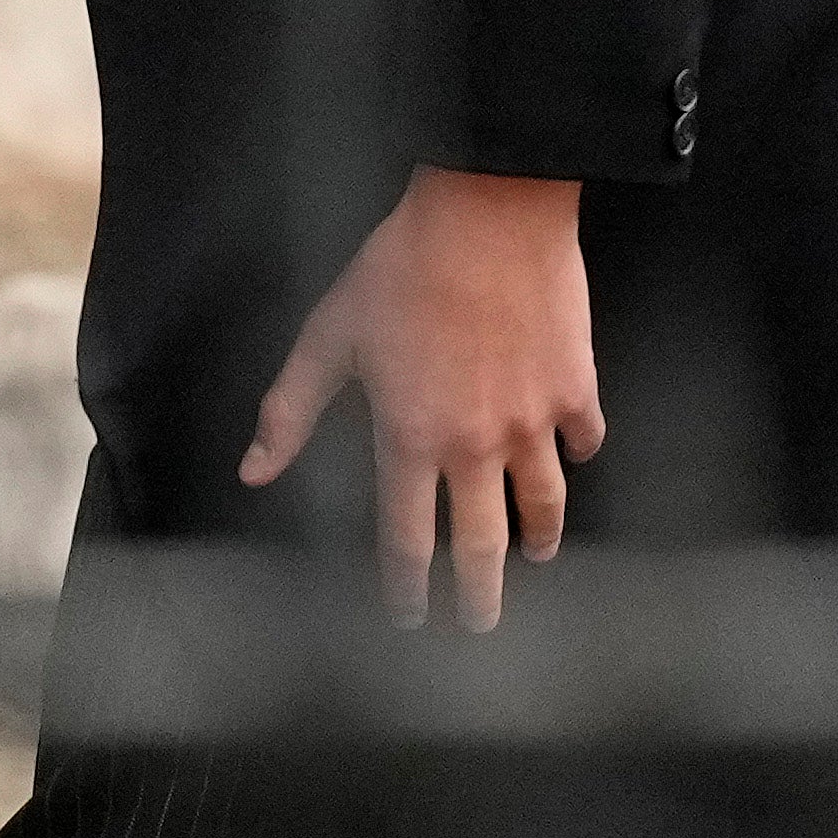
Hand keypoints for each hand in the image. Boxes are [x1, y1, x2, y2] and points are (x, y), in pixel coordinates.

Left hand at [239, 166, 601, 628]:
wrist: (488, 213)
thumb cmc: (399, 270)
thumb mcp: (328, 337)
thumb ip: (290, 411)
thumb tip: (254, 471)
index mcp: (409, 438)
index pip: (406, 538)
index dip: (405, 586)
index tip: (408, 617)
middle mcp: (475, 446)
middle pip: (481, 545)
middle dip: (478, 596)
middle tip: (479, 624)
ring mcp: (533, 422)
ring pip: (544, 504)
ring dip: (539, 537)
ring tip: (536, 554)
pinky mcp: (576, 389)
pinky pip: (583, 441)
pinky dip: (578, 456)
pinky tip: (574, 460)